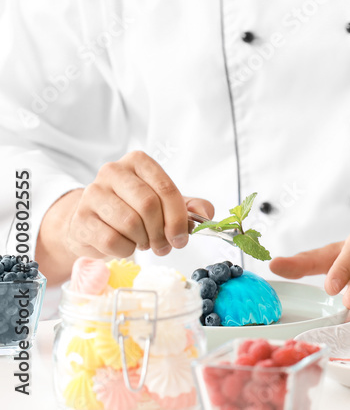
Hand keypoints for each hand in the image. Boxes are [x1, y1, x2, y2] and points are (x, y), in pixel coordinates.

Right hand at [59, 150, 212, 258]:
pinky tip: (126, 246)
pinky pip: (112, 240)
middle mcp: (113, 171)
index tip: (182, 237)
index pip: (166, 188)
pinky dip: (125, 249)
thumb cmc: (133, 209)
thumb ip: (190, 206)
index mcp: (138, 162)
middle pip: (148, 205)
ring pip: (130, 223)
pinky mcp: (80, 219)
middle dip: (161, 232)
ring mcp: (93, 193)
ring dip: (144, 241)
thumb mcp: (166, 204)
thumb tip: (205, 213)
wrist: (93, 222)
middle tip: (164, 246)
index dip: (178, 217)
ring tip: (144, 243)